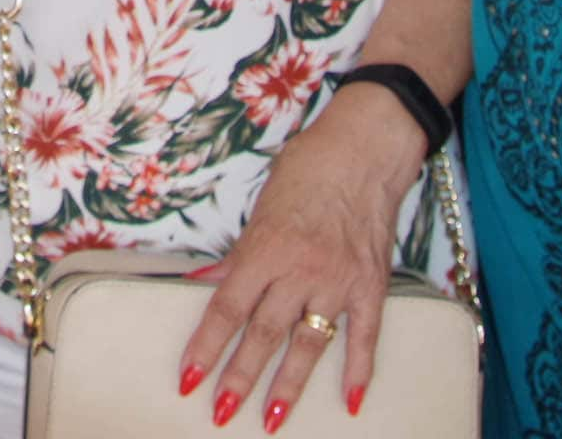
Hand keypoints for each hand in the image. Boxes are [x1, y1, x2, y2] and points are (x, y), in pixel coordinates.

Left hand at [180, 91, 427, 430]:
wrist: (365, 149)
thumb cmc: (309, 169)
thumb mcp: (262, 207)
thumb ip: (239, 255)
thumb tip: (207, 283)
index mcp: (265, 248)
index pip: (227, 308)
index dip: (205, 346)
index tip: (189, 378)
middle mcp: (300, 269)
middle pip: (263, 335)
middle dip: (239, 378)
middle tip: (220, 414)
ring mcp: (338, 280)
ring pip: (308, 345)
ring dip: (289, 385)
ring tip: (273, 419)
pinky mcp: (371, 285)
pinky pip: (364, 337)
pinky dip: (358, 371)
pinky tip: (349, 402)